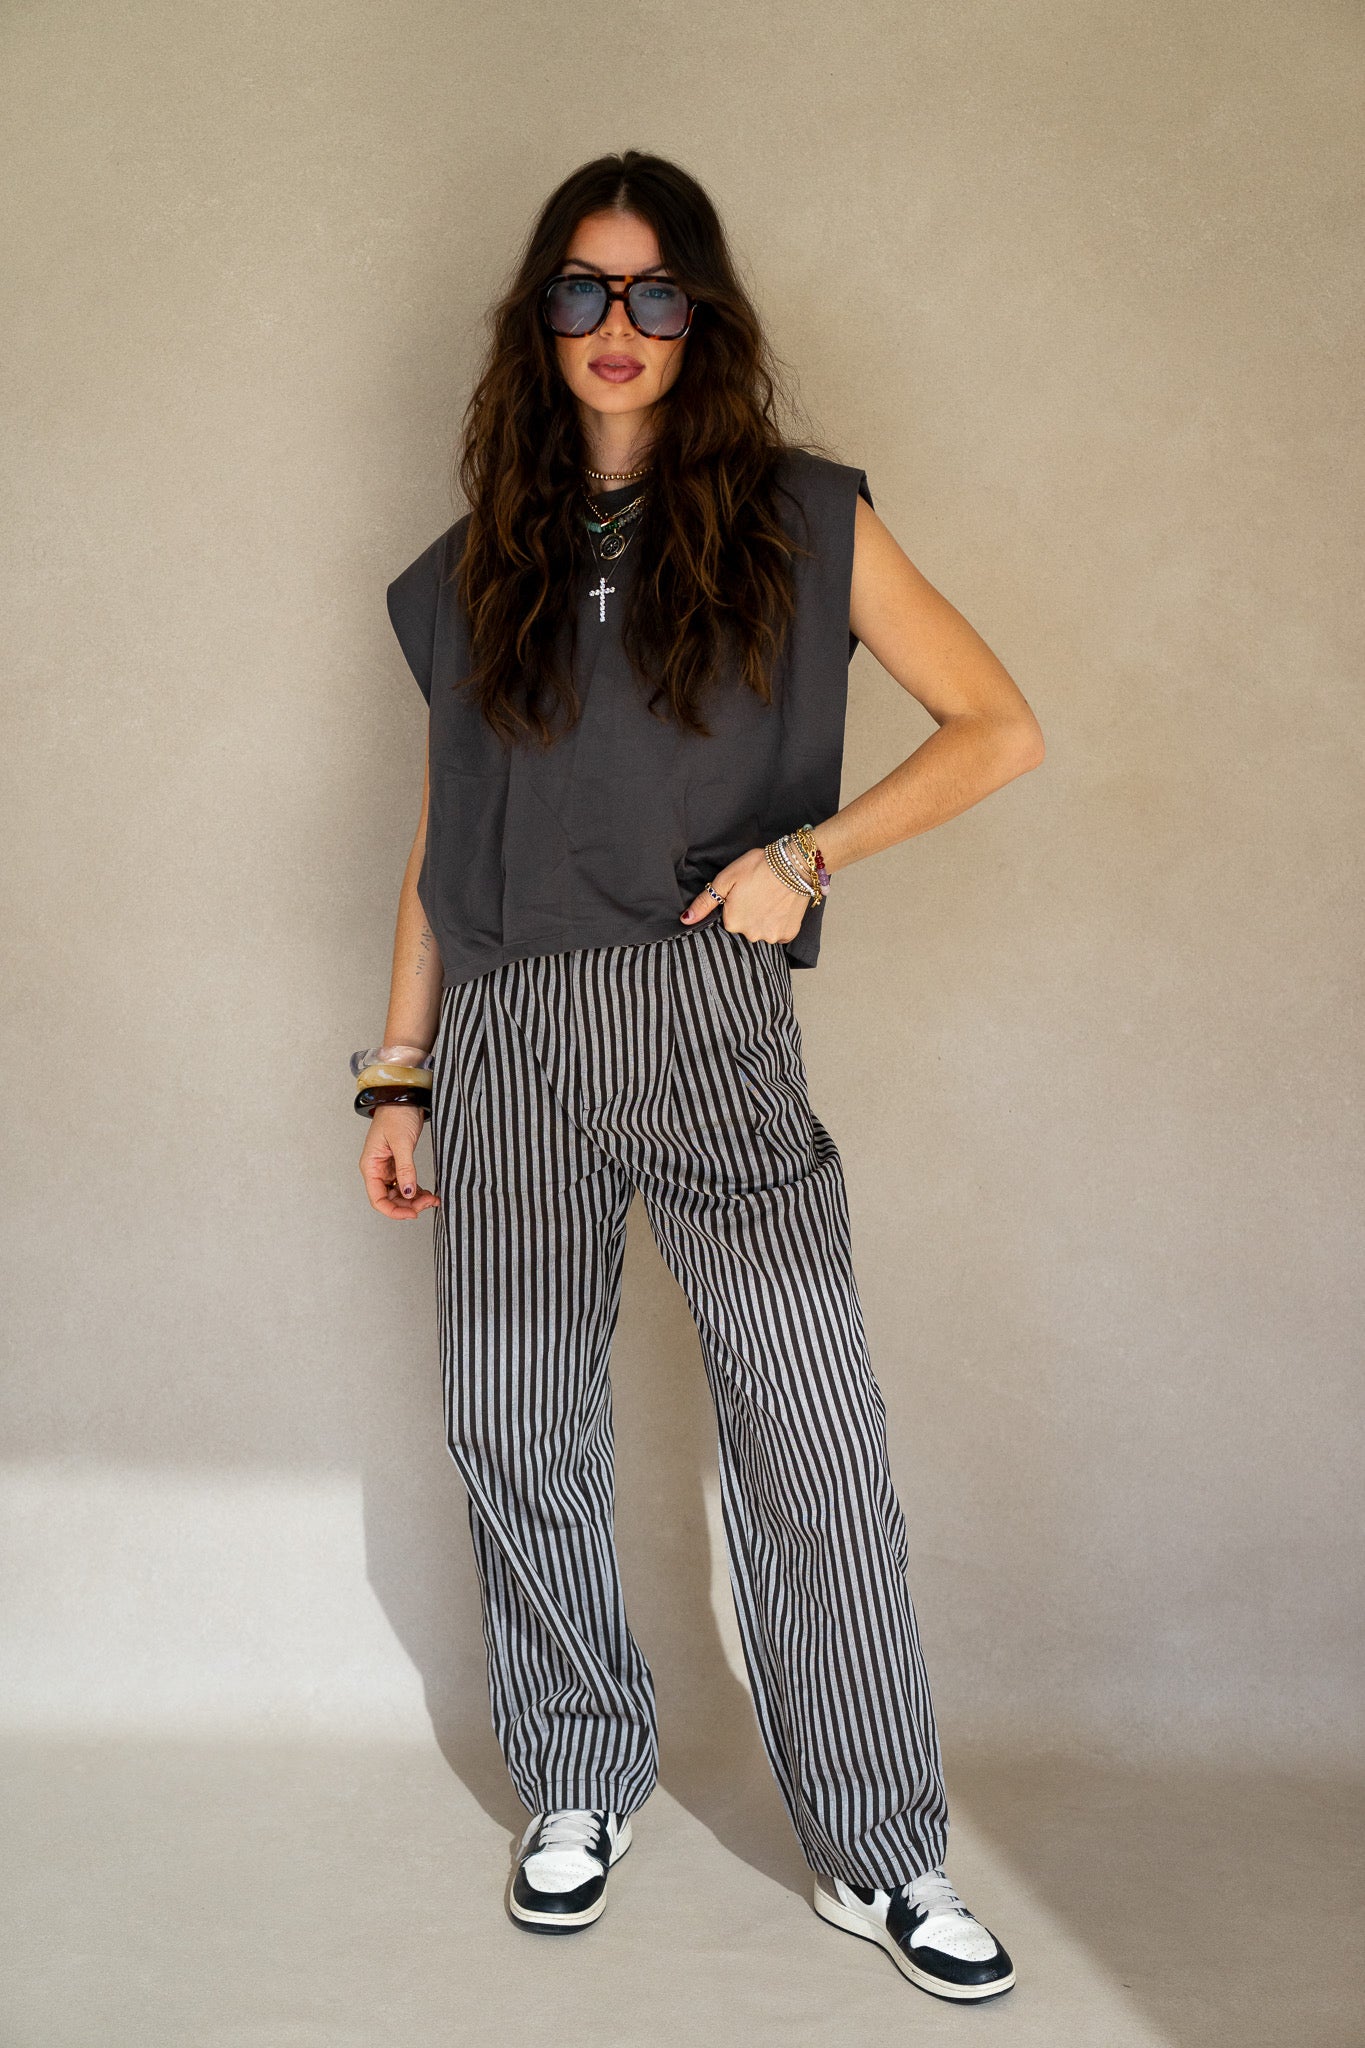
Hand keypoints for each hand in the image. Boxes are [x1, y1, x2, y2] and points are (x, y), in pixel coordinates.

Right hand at [360, 1103, 441, 1219]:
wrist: (404, 1097)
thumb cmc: (396, 1114)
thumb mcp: (401, 1143)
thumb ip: (405, 1168)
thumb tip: (408, 1192)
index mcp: (371, 1166)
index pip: (378, 1199)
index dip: (394, 1211)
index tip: (413, 1213)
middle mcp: (377, 1170)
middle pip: (390, 1199)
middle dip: (409, 1205)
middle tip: (429, 1204)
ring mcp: (388, 1168)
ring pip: (400, 1194)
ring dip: (415, 1200)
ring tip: (433, 1199)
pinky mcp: (399, 1163)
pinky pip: (406, 1184)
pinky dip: (417, 1191)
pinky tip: (429, 1193)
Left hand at [679, 845, 811, 942]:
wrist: (793, 864)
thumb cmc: (758, 867)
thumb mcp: (726, 879)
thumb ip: (705, 902)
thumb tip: (686, 920)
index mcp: (732, 923)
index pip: (729, 920)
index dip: (736, 905)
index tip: (744, 893)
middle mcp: (750, 935)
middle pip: (746, 928)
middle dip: (750, 914)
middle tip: (758, 894)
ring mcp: (771, 936)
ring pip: (762, 931)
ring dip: (765, 919)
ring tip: (771, 899)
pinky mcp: (788, 934)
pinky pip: (780, 934)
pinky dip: (780, 923)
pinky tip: (781, 907)